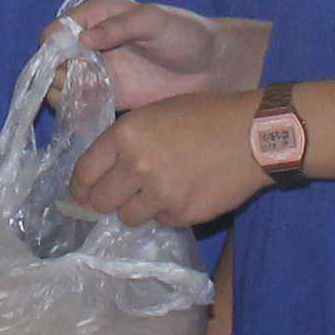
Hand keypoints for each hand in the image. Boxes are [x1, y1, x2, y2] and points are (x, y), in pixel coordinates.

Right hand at [63, 0, 251, 107]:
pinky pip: (78, 103)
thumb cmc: (185, 34)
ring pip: (60, 84)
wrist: (211, 68)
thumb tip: (83, 39)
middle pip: (52, 60)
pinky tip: (91, 109)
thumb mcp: (155, 21)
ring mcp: (96, 72)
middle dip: (56, 73)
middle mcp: (90, 44)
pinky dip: (76, 108)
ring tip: (88, 96)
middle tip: (79, 82)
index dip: (53, 46)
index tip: (65, 61)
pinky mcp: (106, 96)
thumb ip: (120, 26)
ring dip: (63, 92)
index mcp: (96, 17)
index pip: (57, 30)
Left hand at [65, 91, 271, 230]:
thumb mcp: (157, 113)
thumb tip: (103, 171)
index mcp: (126, 134)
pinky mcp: (182, 214)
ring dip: (138, 208)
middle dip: (104, 201)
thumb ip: (127, 141)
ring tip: (158, 191)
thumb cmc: (207, 116)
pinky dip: (168, 211)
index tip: (82, 193)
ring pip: (128, 217)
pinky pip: (161, 221)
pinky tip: (185, 192)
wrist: (254, 134)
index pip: (84, 172)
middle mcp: (137, 166)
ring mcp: (159, 193)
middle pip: (100, 201)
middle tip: (116, 198)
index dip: (80, 186)